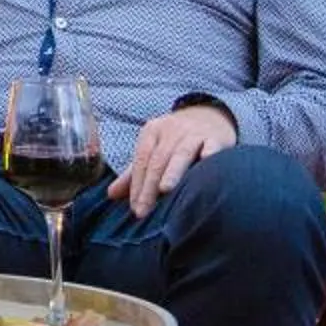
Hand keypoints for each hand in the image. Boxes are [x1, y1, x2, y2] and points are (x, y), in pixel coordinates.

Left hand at [108, 103, 236, 218]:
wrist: (210, 116)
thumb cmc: (176, 140)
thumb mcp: (153, 150)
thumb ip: (134, 174)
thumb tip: (110, 195)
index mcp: (152, 132)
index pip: (141, 160)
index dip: (136, 185)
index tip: (135, 208)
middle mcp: (171, 131)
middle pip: (158, 160)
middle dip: (149, 186)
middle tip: (144, 210)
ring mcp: (194, 133)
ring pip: (181, 153)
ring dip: (173, 171)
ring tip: (164, 190)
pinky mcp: (215, 138)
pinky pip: (211, 146)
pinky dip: (209, 155)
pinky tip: (205, 165)